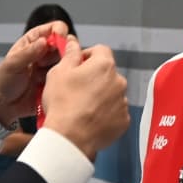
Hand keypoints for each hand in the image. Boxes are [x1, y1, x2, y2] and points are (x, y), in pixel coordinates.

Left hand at [0, 20, 68, 124]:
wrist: (4, 105)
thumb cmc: (3, 81)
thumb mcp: (12, 64)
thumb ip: (28, 53)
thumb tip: (43, 42)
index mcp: (34, 42)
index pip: (53, 29)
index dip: (59, 33)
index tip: (60, 40)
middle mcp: (45, 53)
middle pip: (65, 45)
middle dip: (61, 53)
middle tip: (48, 63)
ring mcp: (52, 68)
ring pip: (68, 62)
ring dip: (60, 68)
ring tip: (43, 78)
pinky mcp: (56, 82)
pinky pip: (67, 78)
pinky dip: (63, 81)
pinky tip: (50, 86)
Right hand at [41, 42, 129, 160]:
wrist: (70, 137)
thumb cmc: (63, 104)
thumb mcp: (59, 73)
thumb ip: (70, 55)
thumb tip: (73, 44)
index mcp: (104, 65)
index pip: (100, 50)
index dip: (88, 55)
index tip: (78, 64)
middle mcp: (119, 81)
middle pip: (107, 73)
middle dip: (95, 78)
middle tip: (77, 89)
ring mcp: (123, 102)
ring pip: (112, 93)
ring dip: (101, 96)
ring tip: (83, 107)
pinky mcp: (123, 121)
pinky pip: (115, 112)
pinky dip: (106, 114)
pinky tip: (91, 119)